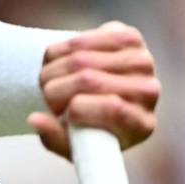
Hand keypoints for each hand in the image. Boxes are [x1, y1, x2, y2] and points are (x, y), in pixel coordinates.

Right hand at [28, 21, 160, 158]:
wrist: (103, 100)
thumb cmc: (88, 130)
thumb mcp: (72, 145)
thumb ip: (54, 139)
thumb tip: (35, 119)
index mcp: (141, 125)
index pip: (111, 108)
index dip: (76, 109)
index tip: (61, 114)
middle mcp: (149, 91)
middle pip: (89, 80)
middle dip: (54, 90)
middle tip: (49, 99)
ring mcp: (142, 60)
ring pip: (79, 57)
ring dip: (51, 72)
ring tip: (52, 84)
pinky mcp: (129, 37)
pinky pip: (80, 39)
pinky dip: (58, 53)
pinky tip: (60, 66)